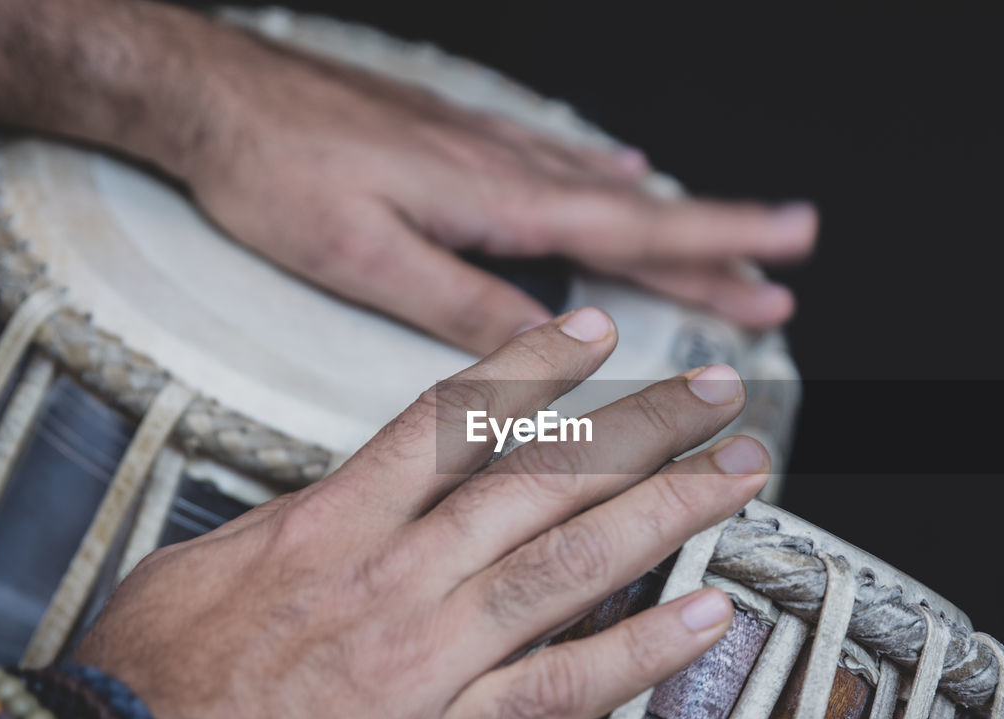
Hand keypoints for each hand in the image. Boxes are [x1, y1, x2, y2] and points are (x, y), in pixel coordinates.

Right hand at [73, 307, 770, 718]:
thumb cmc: (154, 693)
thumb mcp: (197, 572)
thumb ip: (290, 524)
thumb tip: (346, 489)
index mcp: (330, 530)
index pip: (451, 422)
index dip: (532, 366)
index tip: (590, 330)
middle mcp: (394, 582)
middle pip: (539, 481)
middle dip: (639, 428)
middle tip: (712, 393)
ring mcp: (429, 661)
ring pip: (568, 564)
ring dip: (665, 511)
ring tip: (734, 473)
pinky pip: (564, 688)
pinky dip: (641, 650)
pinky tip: (706, 614)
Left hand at [179, 21, 815, 352]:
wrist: (214, 94)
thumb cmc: (279, 170)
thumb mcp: (369, 256)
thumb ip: (465, 301)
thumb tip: (553, 340)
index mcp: (498, 199)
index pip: (637, 227)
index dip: (721, 240)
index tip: (789, 247)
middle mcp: (506, 166)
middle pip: (639, 211)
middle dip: (719, 246)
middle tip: (782, 273)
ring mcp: (486, 147)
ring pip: (606, 187)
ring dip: (672, 220)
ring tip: (723, 245)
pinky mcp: (457, 138)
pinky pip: (557, 159)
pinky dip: (607, 176)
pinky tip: (623, 171)